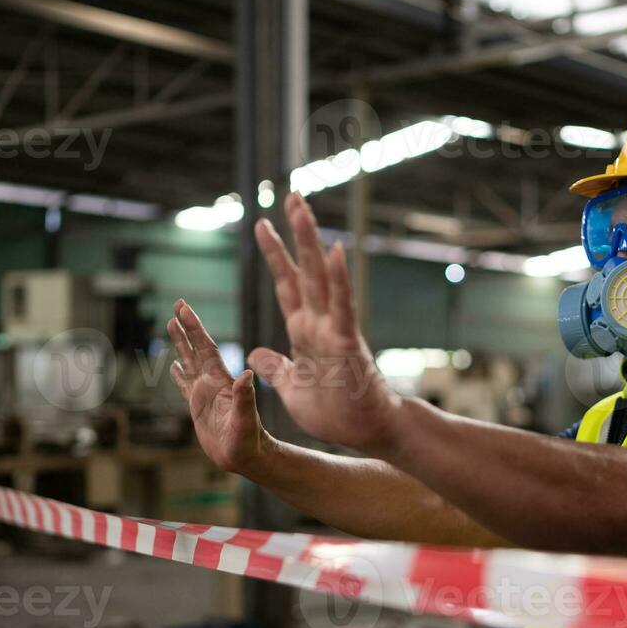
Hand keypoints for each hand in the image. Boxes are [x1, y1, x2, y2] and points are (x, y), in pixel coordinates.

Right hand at [167, 300, 267, 473]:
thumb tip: (247, 375)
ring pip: (189, 362)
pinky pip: (186, 386)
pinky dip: (178, 374)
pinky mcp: (199, 408)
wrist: (248, 458)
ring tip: (170, 324)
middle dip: (186, 327)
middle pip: (196, 348)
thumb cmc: (249, 441)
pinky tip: (173, 366)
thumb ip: (245, 399)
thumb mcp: (246, 420)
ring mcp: (206, 394)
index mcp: (222, 381)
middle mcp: (213, 383)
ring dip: (181, 344)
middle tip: (176, 305)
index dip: (195, 328)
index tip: (183, 308)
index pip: (206, 347)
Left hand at [250, 193, 400, 453]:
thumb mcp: (291, 387)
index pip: (287, 285)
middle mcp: (319, 323)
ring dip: (311, 242)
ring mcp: (335, 330)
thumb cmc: (336, 412)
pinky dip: (338, 280)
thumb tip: (258, 353)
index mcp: (305, 332)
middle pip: (303, 270)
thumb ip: (277, 367)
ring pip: (320, 278)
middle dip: (296, 233)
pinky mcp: (348, 343)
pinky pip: (343, 307)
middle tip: (291, 195)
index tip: (263, 224)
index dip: (274, 254)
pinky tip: (334, 252)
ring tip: (303, 209)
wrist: (368, 432)